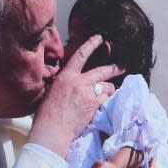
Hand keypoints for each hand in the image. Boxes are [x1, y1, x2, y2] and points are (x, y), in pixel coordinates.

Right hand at [29, 35, 123, 156]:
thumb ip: (64, 83)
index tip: (99, 38)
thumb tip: (69, 80)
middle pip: (102, 70)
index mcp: (66, 76)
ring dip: (109, 88)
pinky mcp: (95, 105)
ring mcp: (89, 93)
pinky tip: (104, 103)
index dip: (91, 44)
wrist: (53, 128)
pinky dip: (107, 100)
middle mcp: (80, 81)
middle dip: (114, 68)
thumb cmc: (47, 112)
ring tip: (108, 92)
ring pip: (107, 86)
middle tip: (120, 68)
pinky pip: (106, 98)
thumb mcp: (52, 90)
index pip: (80, 55)